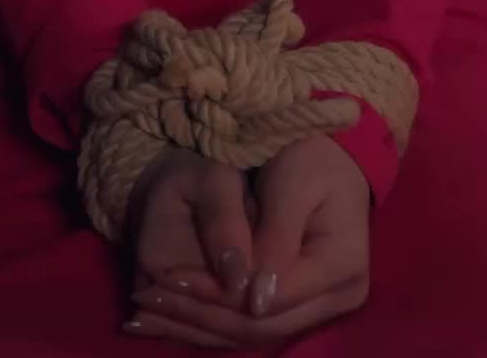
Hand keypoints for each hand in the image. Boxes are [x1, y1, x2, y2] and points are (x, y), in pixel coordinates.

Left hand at [128, 137, 369, 347]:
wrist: (334, 152)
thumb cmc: (310, 154)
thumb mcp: (290, 182)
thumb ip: (275, 239)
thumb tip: (254, 299)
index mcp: (341, 266)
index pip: (271, 299)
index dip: (218, 296)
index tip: (169, 282)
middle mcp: (339, 296)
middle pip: (262, 326)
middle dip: (201, 318)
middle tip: (144, 305)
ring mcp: (324, 304)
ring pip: (256, 333)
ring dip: (199, 326)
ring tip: (144, 317)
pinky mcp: (305, 303)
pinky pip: (256, 324)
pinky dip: (212, 321)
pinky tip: (169, 317)